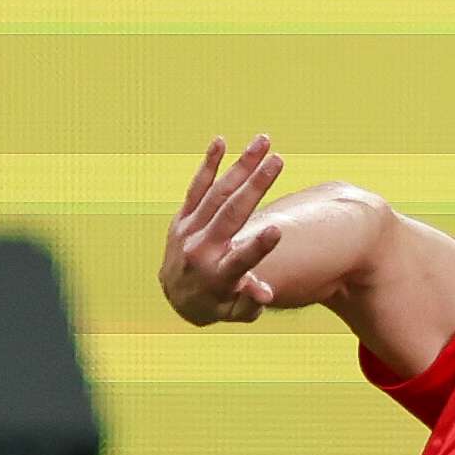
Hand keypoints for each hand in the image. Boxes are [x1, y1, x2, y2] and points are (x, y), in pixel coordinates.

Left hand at [161, 135, 287, 326]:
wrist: (176, 295)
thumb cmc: (218, 304)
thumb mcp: (235, 312)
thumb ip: (250, 303)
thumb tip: (265, 294)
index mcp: (218, 277)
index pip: (240, 260)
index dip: (258, 247)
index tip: (276, 230)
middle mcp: (201, 249)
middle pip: (231, 214)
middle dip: (256, 185)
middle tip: (279, 160)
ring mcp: (189, 230)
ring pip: (218, 192)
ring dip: (241, 165)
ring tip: (263, 142)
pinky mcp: (183, 218)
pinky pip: (196, 187)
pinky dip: (208, 164)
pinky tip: (220, 142)